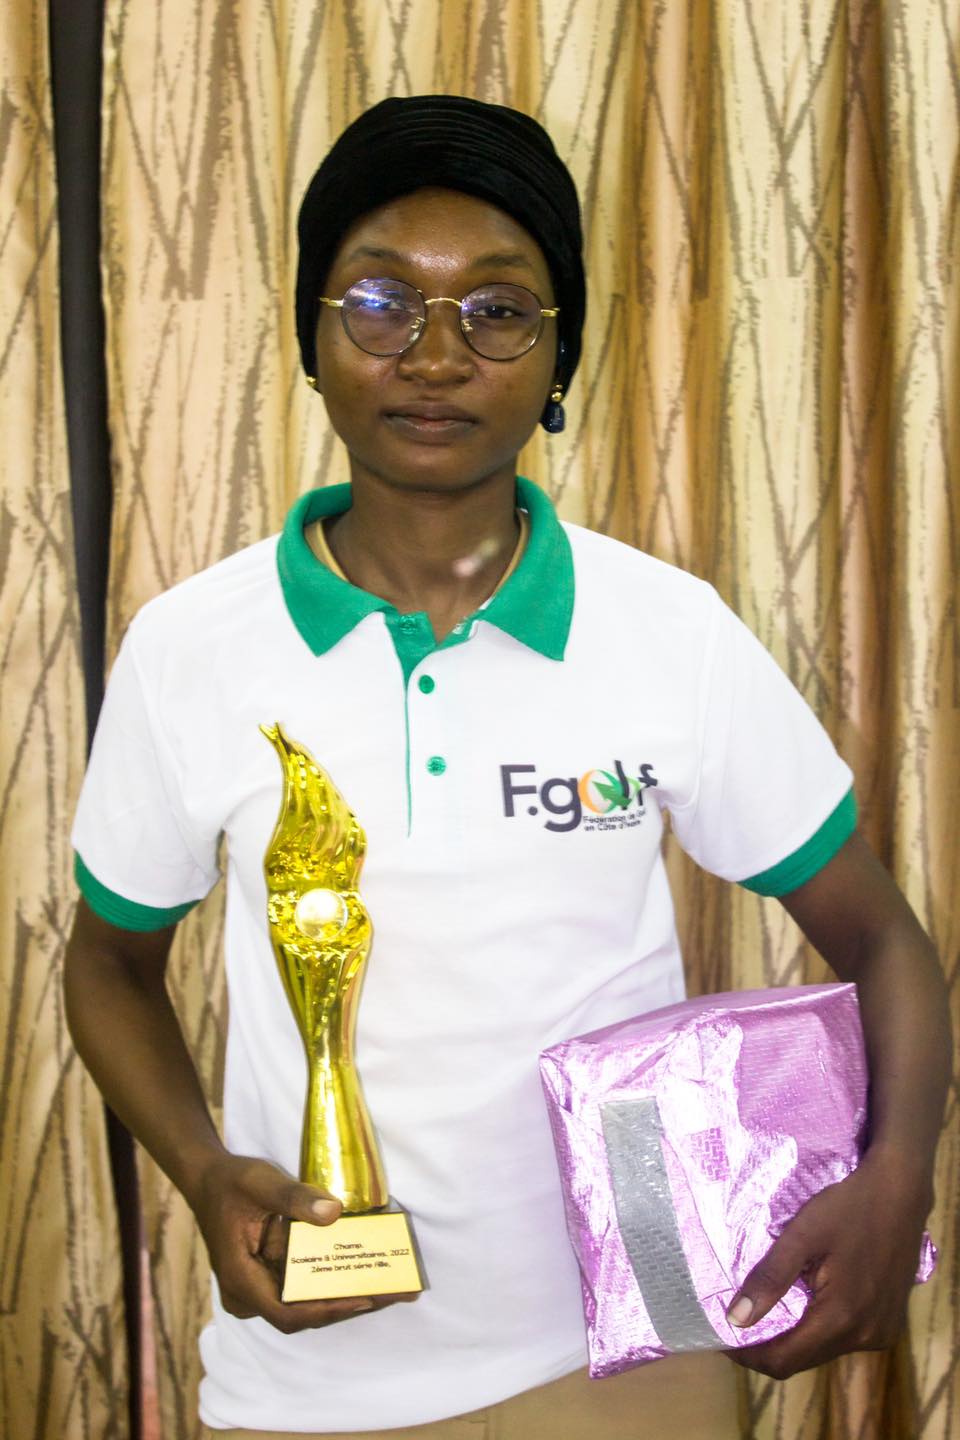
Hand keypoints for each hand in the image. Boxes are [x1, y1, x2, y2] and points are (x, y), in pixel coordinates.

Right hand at [190, 1151, 418, 1333]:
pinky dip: (331, 1280)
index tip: (364, 1299)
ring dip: (344, 1294)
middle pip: (302, 1314)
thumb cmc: (231, 1182)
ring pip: (304, 1304)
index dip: (327, 1311)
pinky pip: (302, 1287)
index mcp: (241, 1280)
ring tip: (389, 1285)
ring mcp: (258, 1290)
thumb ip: (294, 1197)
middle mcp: (248, 1295)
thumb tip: (333, 1213)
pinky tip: (363, 1269)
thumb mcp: (261, 1182)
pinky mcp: (268, 1278)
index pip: (288, 1313)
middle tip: (392, 1293)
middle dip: (348, 1304)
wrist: (208, 1179)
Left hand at [724, 1146, 930, 1378]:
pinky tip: (804, 1302)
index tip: (721, 1336)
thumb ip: (770, 1277)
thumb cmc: (849, 1207)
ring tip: (765, 1308)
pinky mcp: (888, 1323)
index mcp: (841, 1319)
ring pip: (823, 1350)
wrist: (900, 1193)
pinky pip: (844, 1339)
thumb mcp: (803, 1235)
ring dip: (793, 1337)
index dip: (748, 1355)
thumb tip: (736, 1319)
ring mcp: (881, 1332)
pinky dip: (818, 1328)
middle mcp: (864, 1337)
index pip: (783, 1360)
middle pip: (802, 1359)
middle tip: (737, 1319)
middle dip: (766, 1346)